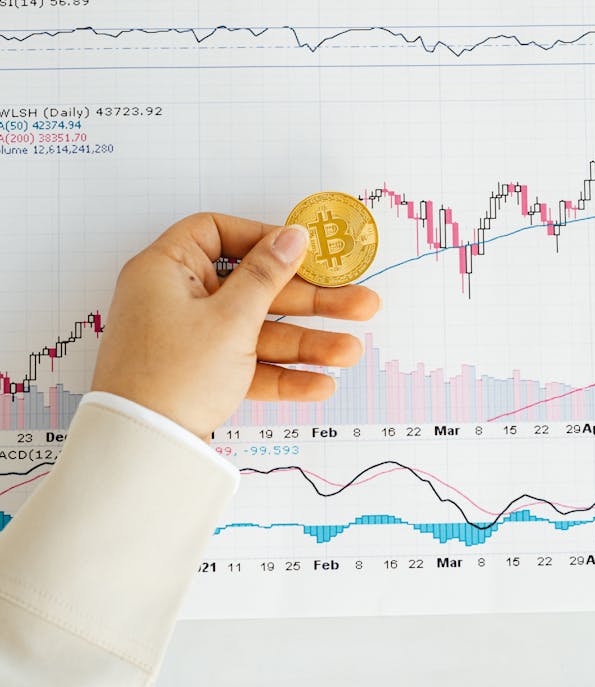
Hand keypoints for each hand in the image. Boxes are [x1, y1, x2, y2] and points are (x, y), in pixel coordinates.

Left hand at [91, 213, 379, 439]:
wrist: (143, 452)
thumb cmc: (173, 376)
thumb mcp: (230, 319)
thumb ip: (267, 275)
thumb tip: (293, 236)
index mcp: (167, 270)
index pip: (218, 234)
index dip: (264, 238)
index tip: (305, 251)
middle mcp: (176, 300)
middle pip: (254, 288)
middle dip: (310, 302)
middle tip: (360, 305)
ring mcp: (190, 340)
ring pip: (257, 331)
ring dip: (306, 342)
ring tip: (352, 351)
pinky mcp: (201, 376)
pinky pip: (247, 365)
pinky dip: (281, 373)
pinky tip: (321, 382)